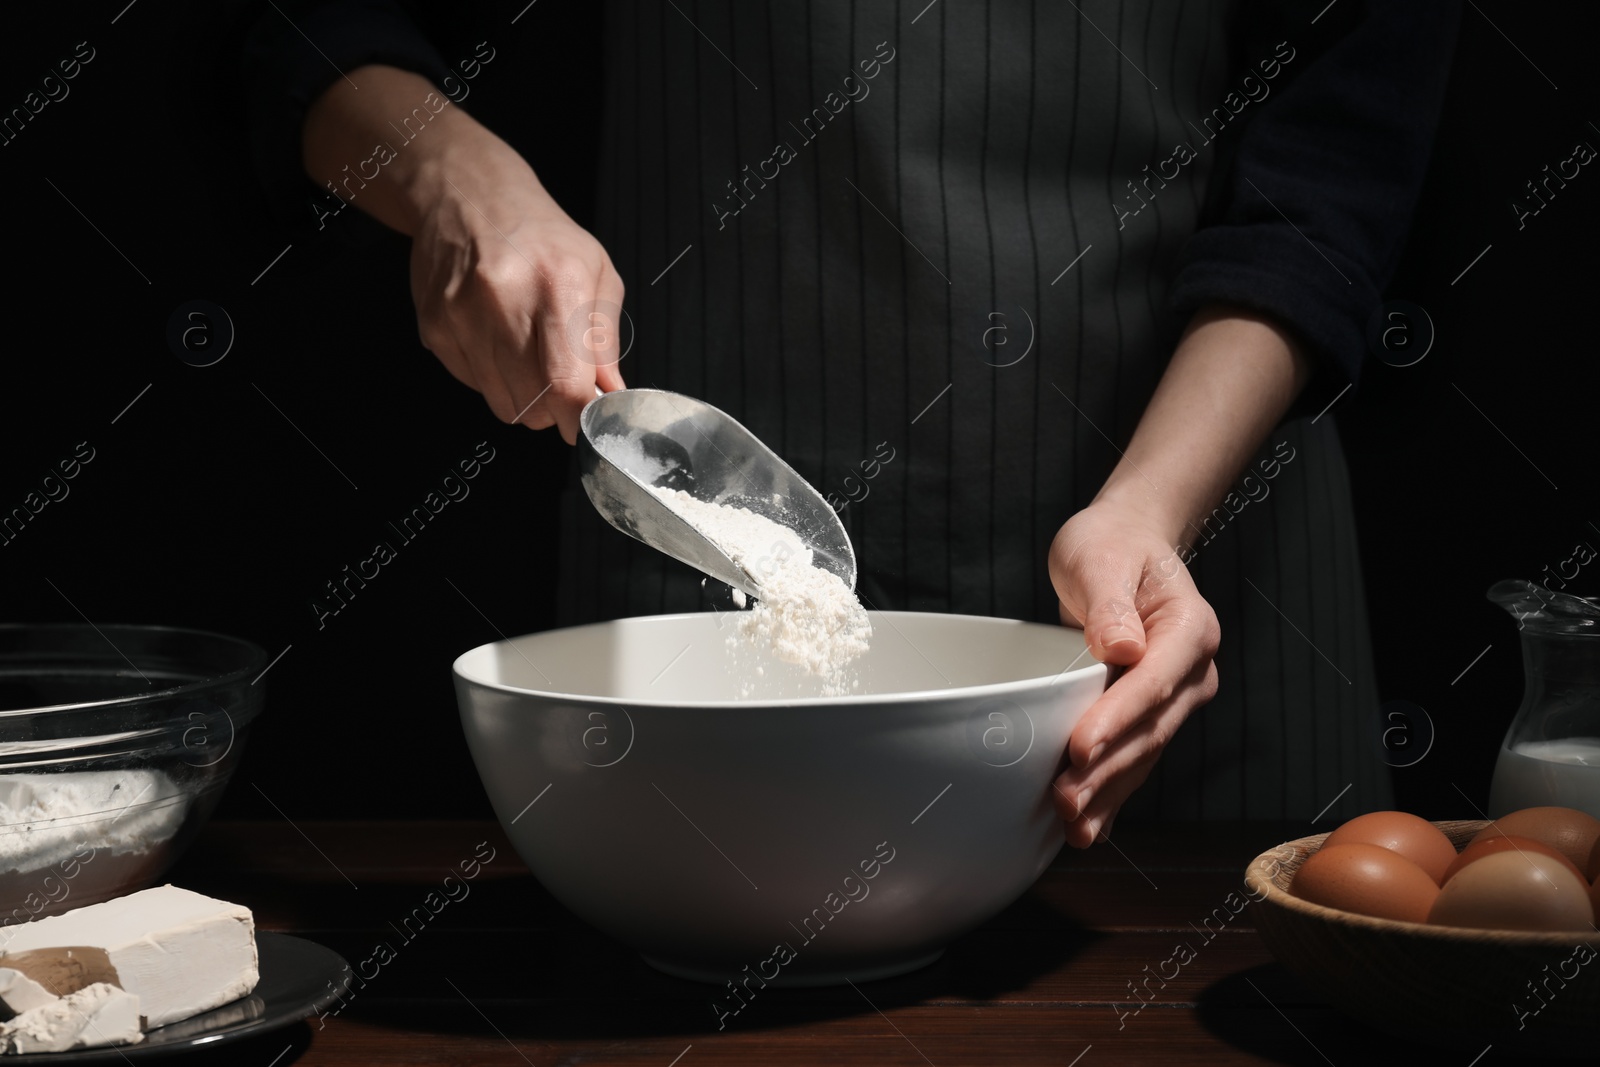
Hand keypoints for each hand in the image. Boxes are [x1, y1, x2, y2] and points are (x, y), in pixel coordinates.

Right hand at [405, 130, 624, 441]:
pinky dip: (491, 377)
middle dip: (554, 408)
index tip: (585, 422)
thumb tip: (611, 395)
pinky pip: (473, 385)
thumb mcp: (596, 272)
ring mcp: (462, 316)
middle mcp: (505, 301)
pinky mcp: (435, 327)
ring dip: (523, 396)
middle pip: (533, 404)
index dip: (579, 418)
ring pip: (502, 403)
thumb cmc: (541, 234)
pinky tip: (496, 340)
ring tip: (527, 354)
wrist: (467, 195)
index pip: (566, 386)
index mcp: (559, 287)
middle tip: (559, 382)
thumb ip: (604, 339)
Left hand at [1047, 502, 1220, 847]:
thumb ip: (1109, 602)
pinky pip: (1133, 759)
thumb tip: (1121, 647)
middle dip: (1108, 770)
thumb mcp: (1100, 557)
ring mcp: (1175, 698)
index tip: (1081, 747)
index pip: (1154, 682)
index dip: (1118, 719)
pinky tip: (1089, 828)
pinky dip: (1111, 794)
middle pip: (1150, 730)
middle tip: (1065, 800)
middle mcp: (1192, 671)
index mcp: (1190, 629)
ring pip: (1143, 754)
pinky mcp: (1150, 716)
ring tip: (1073, 827)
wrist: (1124, 548)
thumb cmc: (1111, 547)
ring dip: (1108, 794)